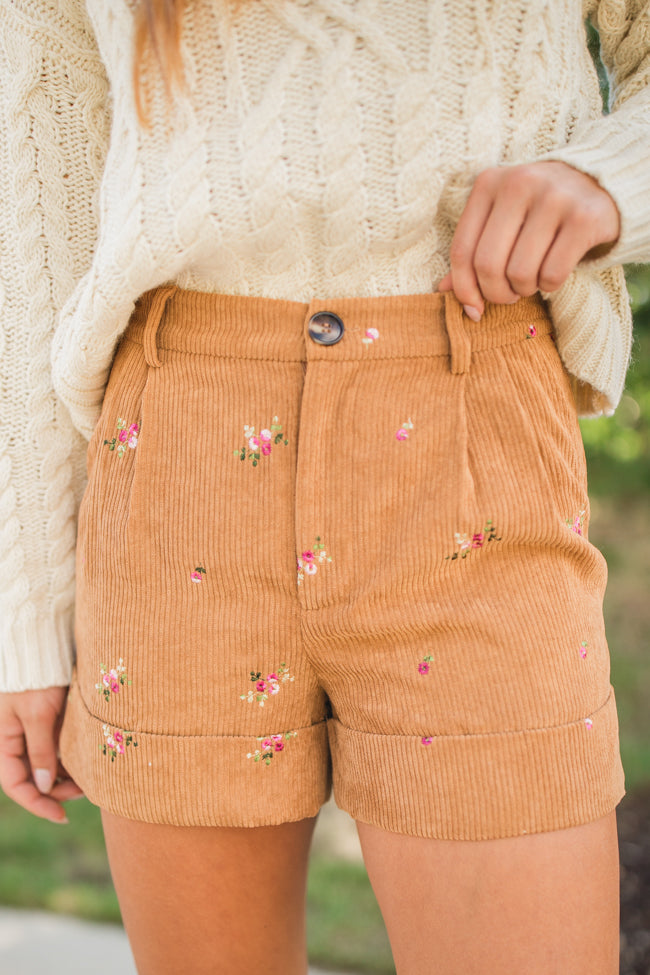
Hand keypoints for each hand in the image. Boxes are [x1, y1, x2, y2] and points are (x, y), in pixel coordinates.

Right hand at [0, 686, 84, 823]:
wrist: (43, 643)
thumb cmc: (36, 677)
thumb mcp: (37, 714)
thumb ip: (40, 749)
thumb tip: (42, 786)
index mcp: (2, 741)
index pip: (15, 784)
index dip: (37, 804)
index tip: (62, 816)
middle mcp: (16, 739)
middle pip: (34, 778)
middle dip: (57, 790)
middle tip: (85, 792)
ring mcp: (33, 730)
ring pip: (49, 764)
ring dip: (67, 775)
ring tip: (92, 779)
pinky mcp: (50, 720)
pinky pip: (59, 747)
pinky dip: (72, 757)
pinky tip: (90, 761)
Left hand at [437, 160, 620, 319]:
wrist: (600, 185)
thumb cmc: (538, 212)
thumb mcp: (502, 221)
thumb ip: (473, 250)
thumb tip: (441, 290)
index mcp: (489, 183)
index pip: (462, 250)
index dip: (464, 288)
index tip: (473, 309)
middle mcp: (519, 184)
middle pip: (488, 265)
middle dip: (496, 293)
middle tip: (509, 294)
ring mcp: (554, 197)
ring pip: (520, 273)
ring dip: (524, 289)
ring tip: (532, 279)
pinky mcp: (584, 218)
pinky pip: (552, 274)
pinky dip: (550, 285)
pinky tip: (553, 273)